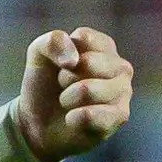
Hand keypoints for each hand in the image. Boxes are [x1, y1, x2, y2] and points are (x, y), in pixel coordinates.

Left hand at [17, 26, 133, 161]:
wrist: (38, 123)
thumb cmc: (44, 85)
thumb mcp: (39, 54)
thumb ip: (53, 42)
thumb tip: (74, 61)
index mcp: (104, 45)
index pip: (84, 38)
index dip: (62, 55)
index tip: (60, 66)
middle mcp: (120, 66)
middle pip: (87, 63)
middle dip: (64, 78)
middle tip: (64, 87)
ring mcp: (124, 91)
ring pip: (87, 90)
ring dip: (66, 99)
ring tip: (68, 102)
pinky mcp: (120, 116)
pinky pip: (92, 115)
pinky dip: (73, 118)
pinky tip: (73, 119)